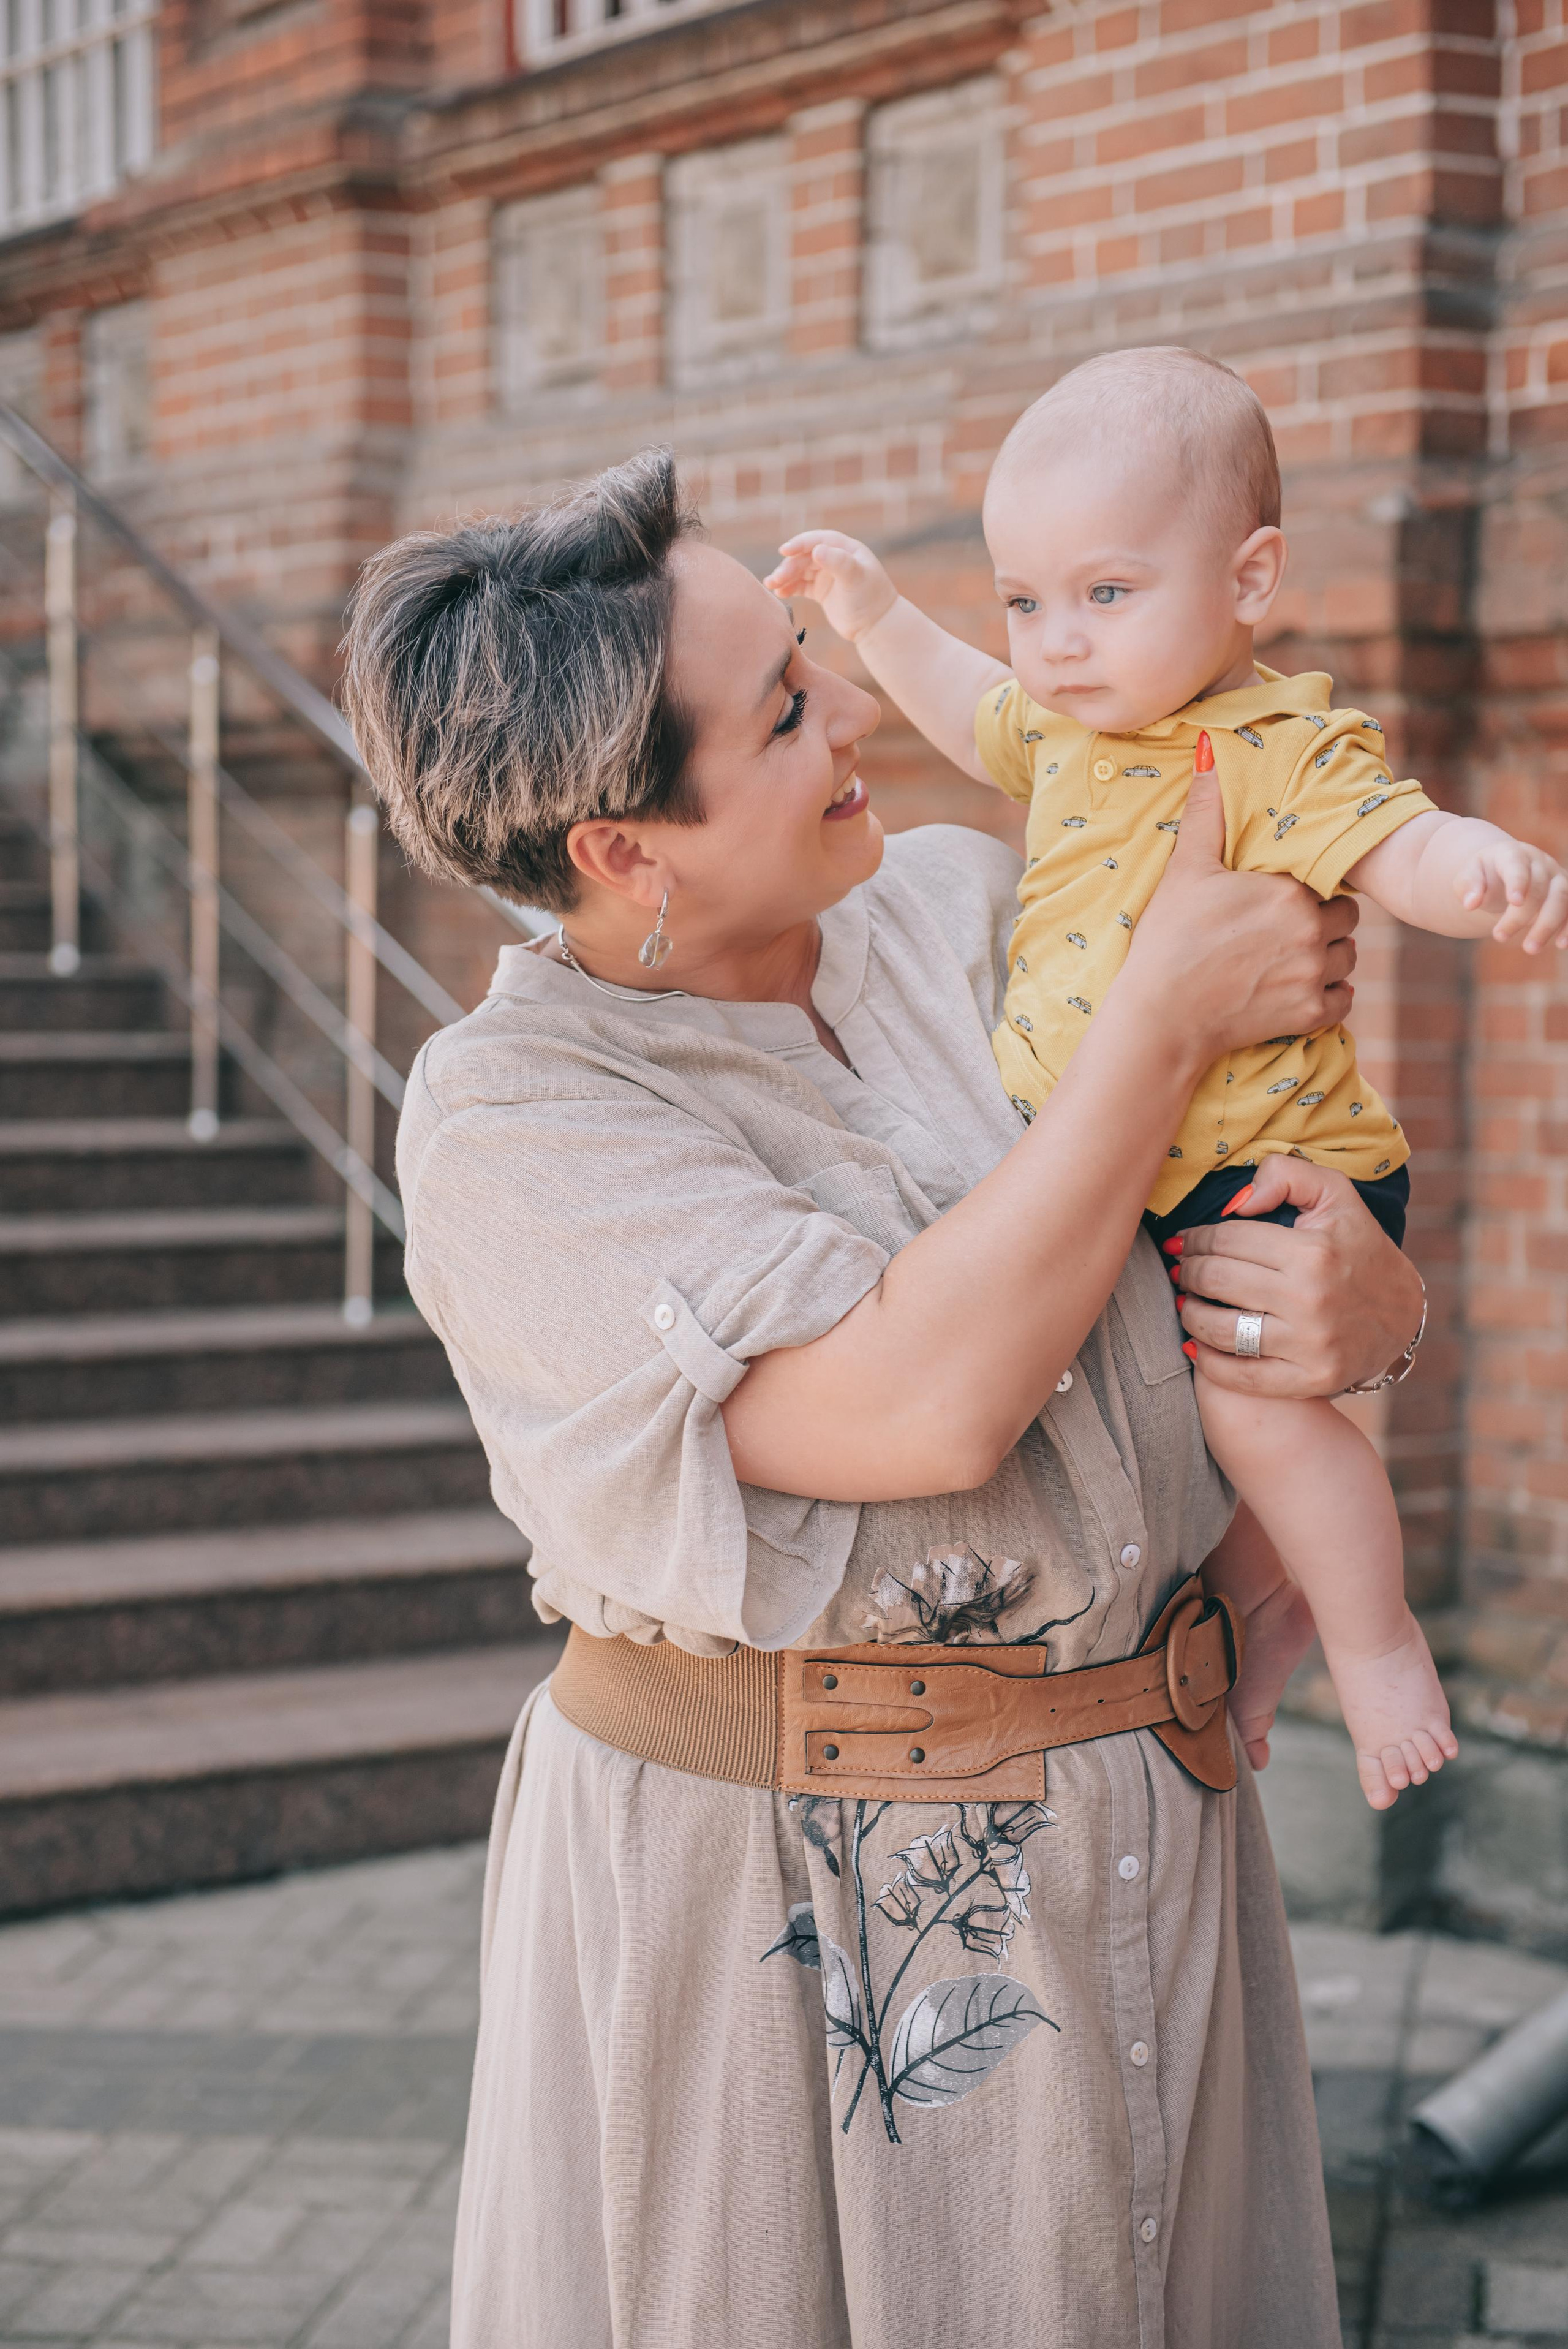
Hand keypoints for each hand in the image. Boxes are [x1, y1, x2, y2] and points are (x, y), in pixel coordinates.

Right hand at [766, 529, 897, 644]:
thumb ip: (838, 562)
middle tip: (775, 580)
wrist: (877, 625)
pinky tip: (780, 594)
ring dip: (785, 577)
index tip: (784, 550)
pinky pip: (800, 585)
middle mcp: (834, 558)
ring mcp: (827, 574)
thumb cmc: (871, 598)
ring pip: (800, 571)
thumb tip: (816, 550)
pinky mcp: (821, 591)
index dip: (800, 543)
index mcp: (845, 549)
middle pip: (805, 557)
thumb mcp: (856, 578)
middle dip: (788, 567)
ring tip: (771, 586)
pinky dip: (789, 588)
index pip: (818, 540)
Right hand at [1121, 766, 1359, 1062]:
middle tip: (1288, 930)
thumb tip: (1207, 748)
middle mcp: (1311, 930)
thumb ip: (1206, 811)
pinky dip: (1329, 997)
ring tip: (1292, 959)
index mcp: (1289, 891)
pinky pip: (1344, 1001)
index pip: (1330, 880)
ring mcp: (1312, 975)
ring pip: (1348, 959)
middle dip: (1325, 923)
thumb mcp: (1186, 870)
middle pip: (1346, 919)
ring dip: (1330, 958)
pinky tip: (1298, 990)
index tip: (1282, 900)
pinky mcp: (1308, 1015)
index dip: (1310, 888)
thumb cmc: (1169, 940)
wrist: (1159, 1016)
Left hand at [1169, 1156, 1425, 1396]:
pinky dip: (1207, 1362)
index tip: (1185, 1242)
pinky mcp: (1309, 1381)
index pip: (1226, 1241)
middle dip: (1188, 1272)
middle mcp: (1310, 1300)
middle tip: (1182, 1269)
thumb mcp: (1335, 1194)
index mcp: (1312, 1252)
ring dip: (1189, 1314)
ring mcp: (1309, 1346)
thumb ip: (1286, 1174)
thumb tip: (1236, 1202)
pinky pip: (1241, 1377)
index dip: (1196, 1239)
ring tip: (1186, 1302)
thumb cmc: (1358, 1247)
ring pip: (1219, 1330)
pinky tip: (1195, 1344)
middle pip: (1216, 1281)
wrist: (1401, 1314)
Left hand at [1454, 834, 1567, 951]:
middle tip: (1499, 937)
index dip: (1518, 882)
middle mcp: (1539, 862)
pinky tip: (1561, 944)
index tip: (1514, 902)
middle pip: (1538, 887)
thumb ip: (1467, 886)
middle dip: (1521, 916)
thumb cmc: (1484, 875)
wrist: (1503, 871)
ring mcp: (1556, 876)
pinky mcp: (1565, 893)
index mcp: (1512, 854)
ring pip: (1562, 898)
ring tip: (1530, 949)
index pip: (1517, 865)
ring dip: (1548, 925)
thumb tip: (1470, 904)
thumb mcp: (1469, 876)